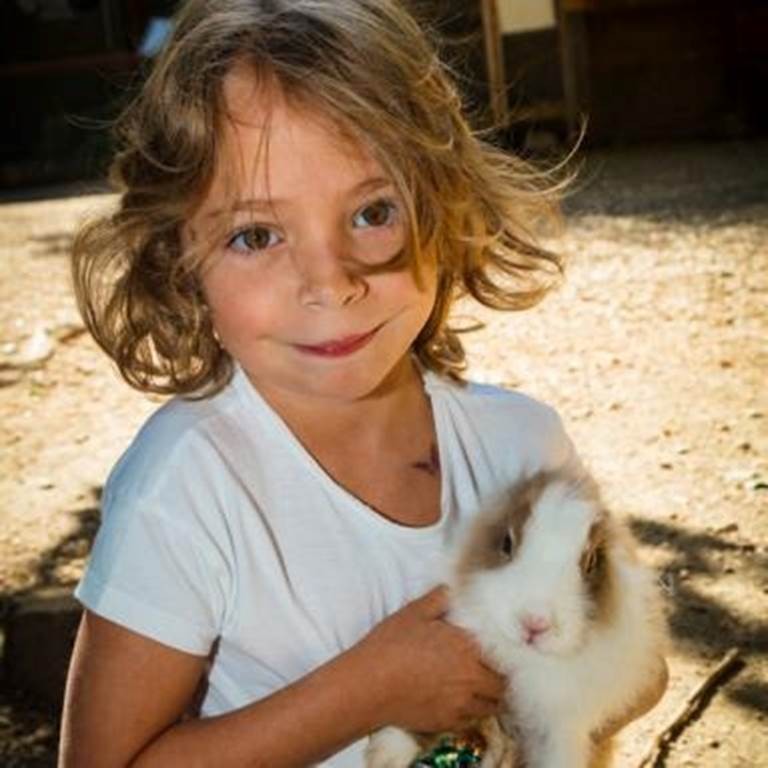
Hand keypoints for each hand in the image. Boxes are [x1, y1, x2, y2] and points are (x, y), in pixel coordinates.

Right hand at [357, 586, 507, 732]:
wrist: (368, 685)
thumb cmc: (390, 645)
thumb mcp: (413, 612)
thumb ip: (438, 598)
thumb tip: (452, 588)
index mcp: (467, 646)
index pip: (503, 655)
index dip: (502, 654)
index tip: (496, 651)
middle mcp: (471, 677)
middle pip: (502, 684)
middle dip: (498, 677)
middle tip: (488, 670)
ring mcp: (461, 704)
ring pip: (491, 705)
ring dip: (488, 696)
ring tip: (475, 687)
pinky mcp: (448, 723)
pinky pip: (472, 721)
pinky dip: (471, 712)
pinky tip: (458, 702)